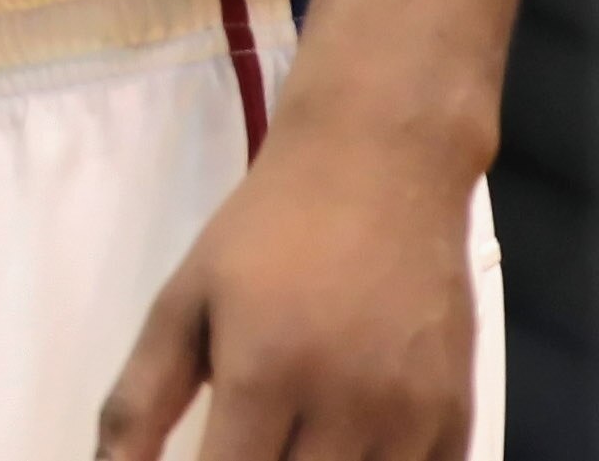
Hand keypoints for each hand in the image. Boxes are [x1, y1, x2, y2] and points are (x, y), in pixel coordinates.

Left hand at [95, 117, 481, 460]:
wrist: (381, 165)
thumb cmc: (267, 231)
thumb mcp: (184, 299)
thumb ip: (140, 399)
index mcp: (265, 372)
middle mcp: (347, 406)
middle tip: (245, 443)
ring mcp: (413, 417)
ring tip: (288, 442)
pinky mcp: (458, 418)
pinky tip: (342, 446)